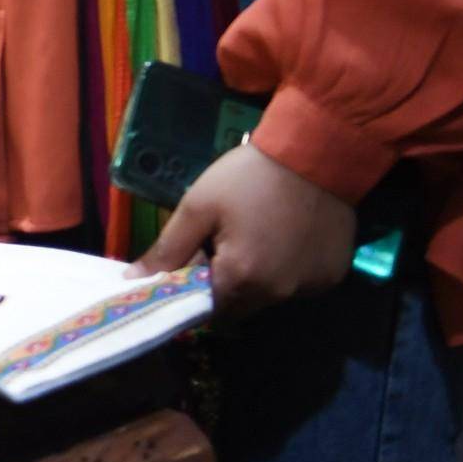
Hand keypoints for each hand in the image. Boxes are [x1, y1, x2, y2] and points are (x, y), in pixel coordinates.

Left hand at [134, 140, 358, 319]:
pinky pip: (296, 285)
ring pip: (268, 297)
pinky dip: (283, 271)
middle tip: (218, 245)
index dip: (191, 290)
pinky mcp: (330, 277)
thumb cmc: (249, 177)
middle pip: (238, 307)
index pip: (205, 309)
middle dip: (222, 285)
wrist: (316, 153)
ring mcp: (309, 287)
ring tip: (253, 237)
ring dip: (254, 279)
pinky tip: (282, 239)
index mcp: (242, 280)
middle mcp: (278, 294)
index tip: (187, 266)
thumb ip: (167, 249)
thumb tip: (132, 281)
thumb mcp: (199, 207)